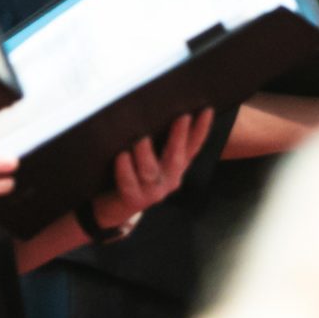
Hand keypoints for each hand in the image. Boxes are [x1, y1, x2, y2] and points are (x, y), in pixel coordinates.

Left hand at [88, 110, 216, 237]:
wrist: (111, 207)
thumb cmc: (131, 172)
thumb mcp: (147, 155)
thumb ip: (155, 138)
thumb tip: (155, 110)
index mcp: (176, 167)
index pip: (193, 146)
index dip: (201, 130)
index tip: (207, 110)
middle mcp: (169, 179)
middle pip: (177, 156)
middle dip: (180, 136)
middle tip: (182, 116)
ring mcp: (153, 192)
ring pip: (150, 171)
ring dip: (145, 153)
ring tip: (141, 138)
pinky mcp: (134, 200)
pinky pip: (129, 183)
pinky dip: (125, 169)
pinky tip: (122, 155)